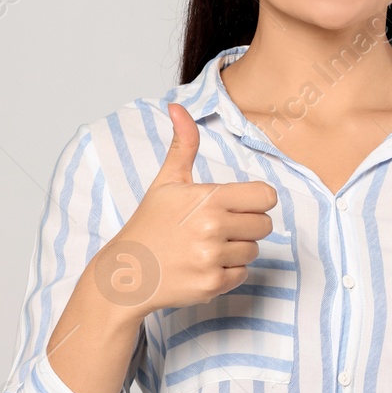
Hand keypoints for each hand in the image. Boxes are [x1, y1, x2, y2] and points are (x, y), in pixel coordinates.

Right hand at [91, 102, 278, 316]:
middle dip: (246, 225)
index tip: (238, 204)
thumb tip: (177, 107)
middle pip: (264, 225)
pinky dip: (227, 272)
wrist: (125, 273)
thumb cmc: (150, 223)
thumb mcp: (167, 181)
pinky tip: (202, 265)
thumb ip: (183, 144)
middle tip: (217, 227)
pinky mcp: (212, 285)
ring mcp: (212, 258)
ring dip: (236, 249)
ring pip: (253, 250)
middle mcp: (213, 228)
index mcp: (209, 199)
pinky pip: (242, 274)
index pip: (266, 196)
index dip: (255, 200)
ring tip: (206, 246)